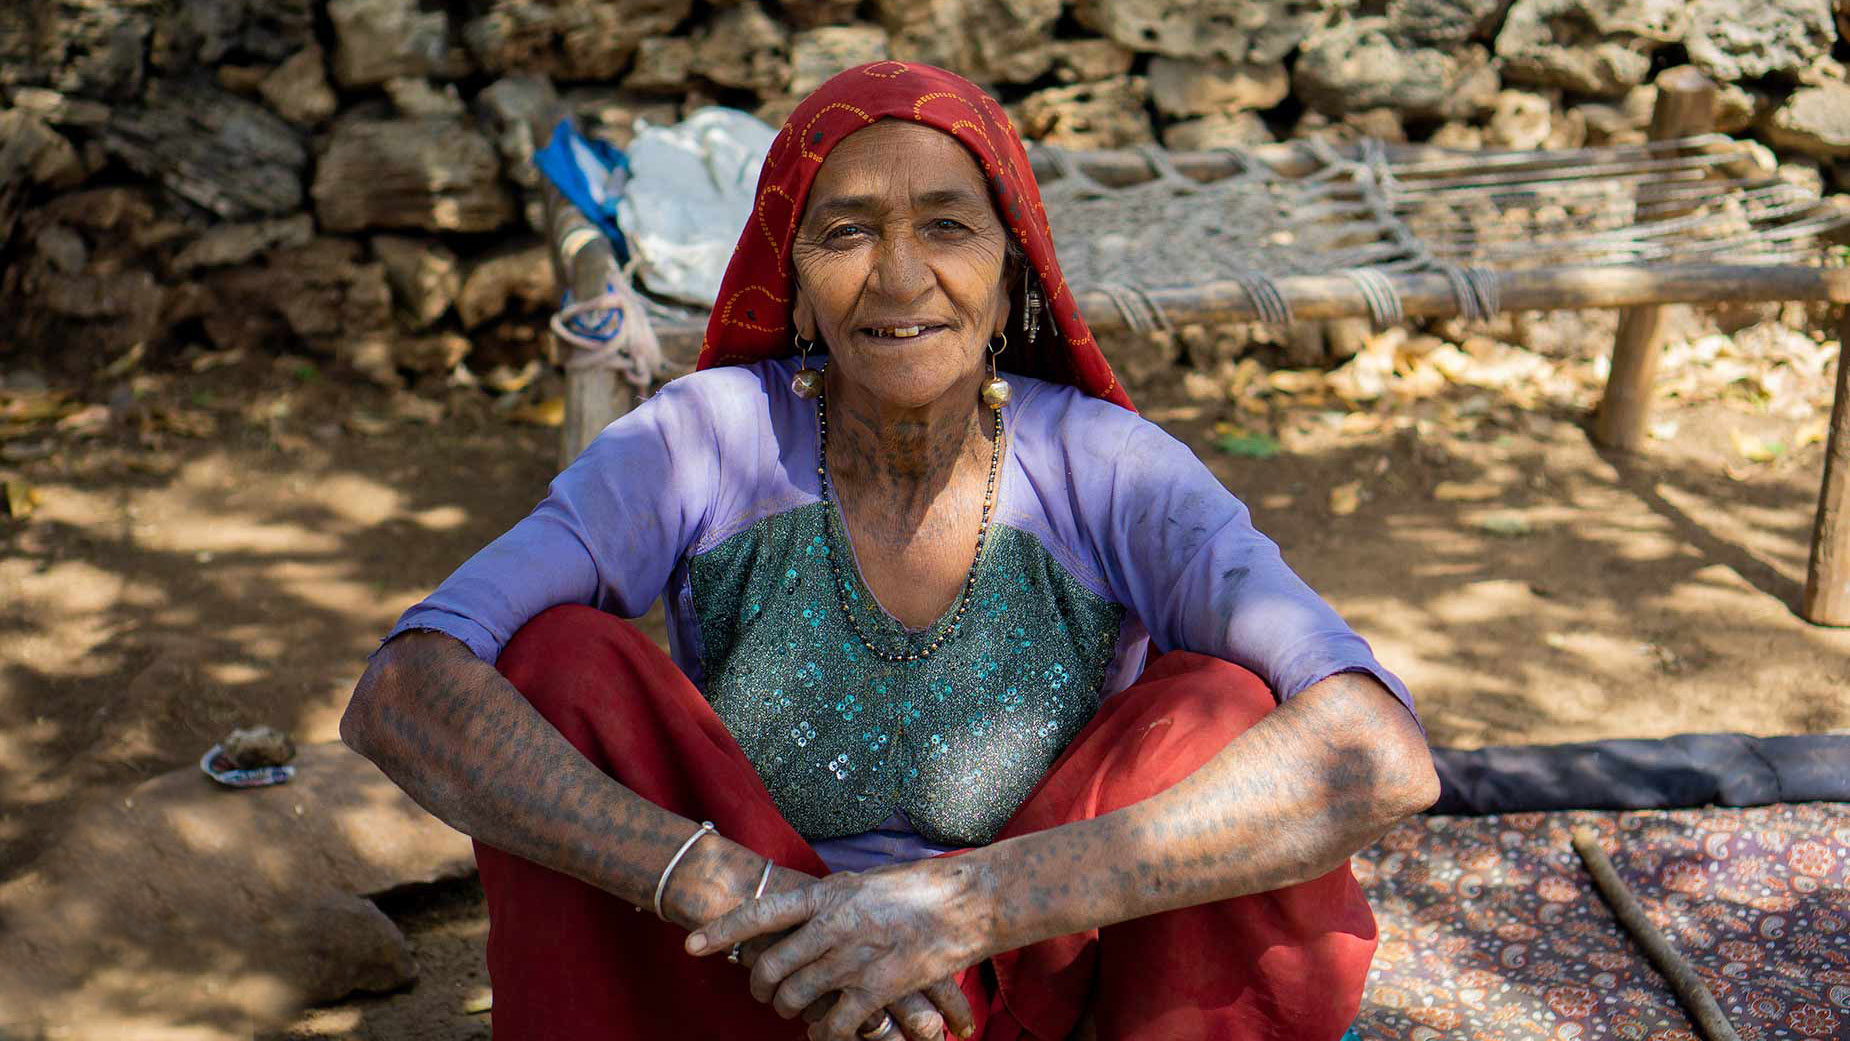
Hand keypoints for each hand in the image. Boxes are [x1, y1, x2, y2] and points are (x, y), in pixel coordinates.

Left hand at [687, 858, 991, 1040]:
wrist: (969, 902)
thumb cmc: (919, 888)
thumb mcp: (865, 881)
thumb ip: (831, 898)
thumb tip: (803, 907)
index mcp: (828, 893)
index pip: (762, 912)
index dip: (723, 930)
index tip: (692, 946)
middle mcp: (834, 924)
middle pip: (773, 965)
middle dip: (762, 986)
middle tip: (767, 994)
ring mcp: (854, 957)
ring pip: (797, 997)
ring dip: (791, 1011)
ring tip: (797, 1012)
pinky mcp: (878, 988)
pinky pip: (834, 1023)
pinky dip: (824, 1033)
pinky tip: (827, 1032)